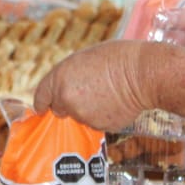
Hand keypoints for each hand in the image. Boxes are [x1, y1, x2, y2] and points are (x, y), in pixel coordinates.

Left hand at [33, 41, 149, 131]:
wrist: (142, 74)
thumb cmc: (117, 58)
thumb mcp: (83, 59)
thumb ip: (68, 76)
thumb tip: (64, 88)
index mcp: (59, 78)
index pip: (41, 97)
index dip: (43, 102)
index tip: (43, 107)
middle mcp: (66, 99)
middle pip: (59, 110)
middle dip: (67, 105)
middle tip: (85, 94)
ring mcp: (83, 116)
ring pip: (80, 117)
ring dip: (87, 111)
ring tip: (106, 95)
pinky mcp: (100, 126)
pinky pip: (97, 123)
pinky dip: (103, 117)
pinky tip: (116, 103)